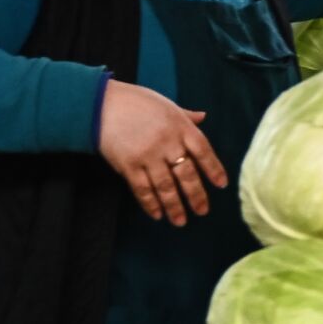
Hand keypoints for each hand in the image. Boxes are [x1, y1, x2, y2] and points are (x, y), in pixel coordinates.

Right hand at [98, 80, 227, 226]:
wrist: (101, 104)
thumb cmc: (136, 102)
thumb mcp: (166, 105)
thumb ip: (186, 116)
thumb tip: (204, 117)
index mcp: (180, 126)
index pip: (204, 151)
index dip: (214, 168)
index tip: (221, 184)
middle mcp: (167, 143)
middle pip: (187, 174)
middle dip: (196, 195)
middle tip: (202, 211)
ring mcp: (148, 155)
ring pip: (166, 186)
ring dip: (174, 206)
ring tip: (181, 221)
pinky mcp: (128, 165)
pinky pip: (142, 188)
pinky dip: (150, 203)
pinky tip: (157, 214)